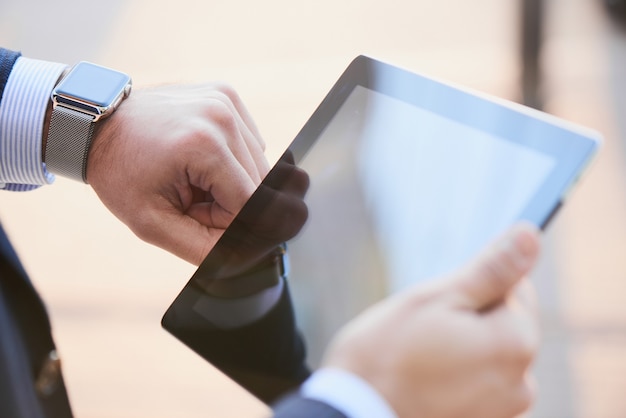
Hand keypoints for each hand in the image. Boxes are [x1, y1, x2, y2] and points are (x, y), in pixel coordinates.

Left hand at [86, 83, 269, 264]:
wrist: (97, 125)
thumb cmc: (120, 173)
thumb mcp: (152, 223)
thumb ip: (204, 248)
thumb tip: (246, 258)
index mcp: (204, 145)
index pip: (250, 203)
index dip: (227, 221)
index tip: (194, 216)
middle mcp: (222, 115)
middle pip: (259, 183)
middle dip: (230, 202)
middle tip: (189, 198)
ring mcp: (225, 100)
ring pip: (259, 165)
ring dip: (233, 182)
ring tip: (192, 177)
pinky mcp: (226, 95)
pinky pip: (250, 143)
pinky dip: (232, 160)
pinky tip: (200, 158)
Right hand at [322, 223, 541, 417]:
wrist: (354, 415)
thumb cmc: (389, 354)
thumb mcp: (437, 298)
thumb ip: (491, 269)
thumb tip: (530, 234)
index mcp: (516, 341)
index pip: (516, 290)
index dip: (473, 288)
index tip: (440, 303)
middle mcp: (522, 381)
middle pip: (504, 324)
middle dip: (469, 318)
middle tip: (424, 331)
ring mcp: (504, 410)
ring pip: (488, 354)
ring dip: (461, 347)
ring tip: (420, 358)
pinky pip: (478, 383)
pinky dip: (456, 376)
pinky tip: (424, 380)